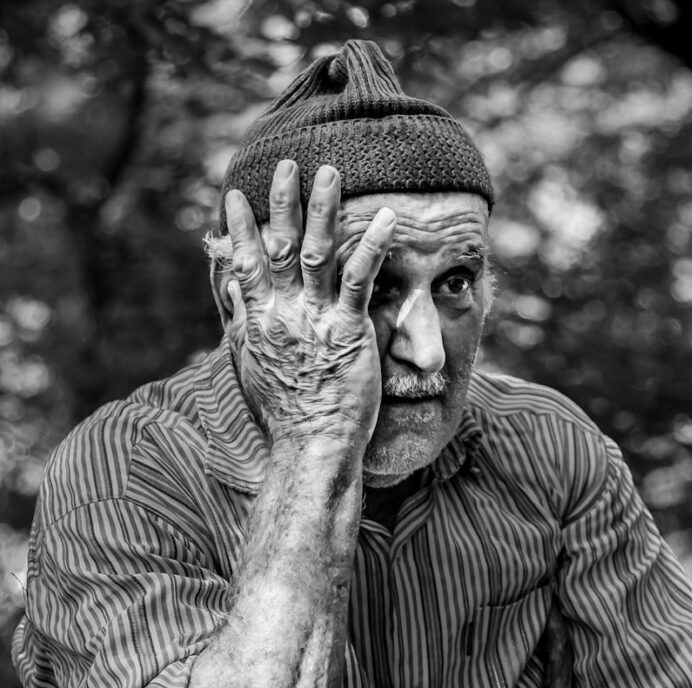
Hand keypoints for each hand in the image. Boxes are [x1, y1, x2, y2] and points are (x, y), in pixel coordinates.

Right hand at [222, 161, 395, 447]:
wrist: (311, 446)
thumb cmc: (285, 412)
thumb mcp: (250, 364)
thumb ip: (241, 319)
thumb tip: (230, 284)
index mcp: (259, 321)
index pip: (245, 264)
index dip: (241, 228)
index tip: (235, 195)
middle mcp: (283, 314)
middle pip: (281, 247)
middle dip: (283, 203)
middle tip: (287, 163)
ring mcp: (316, 320)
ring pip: (318, 252)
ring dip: (324, 209)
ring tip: (331, 172)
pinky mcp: (348, 330)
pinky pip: (360, 279)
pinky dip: (372, 245)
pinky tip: (387, 217)